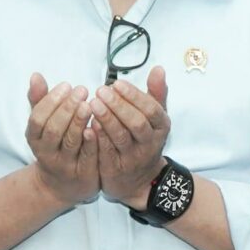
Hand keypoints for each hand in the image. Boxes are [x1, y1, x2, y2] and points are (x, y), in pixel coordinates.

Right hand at [25, 73, 99, 207]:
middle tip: (82, 90)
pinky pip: (88, 156)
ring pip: (71, 142)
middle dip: (67, 108)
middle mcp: (46, 153)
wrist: (60, 184)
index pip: (38, 119)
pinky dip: (92, 140)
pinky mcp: (83, 174)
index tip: (66, 85)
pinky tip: (98, 125)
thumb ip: (40, 100)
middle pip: (54, 130)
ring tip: (90, 104)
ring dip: (80, 122)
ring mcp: (65, 165)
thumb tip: (36, 75)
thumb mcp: (43, 125)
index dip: (51, 101)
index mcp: (34, 138)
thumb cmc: (53, 144)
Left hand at [93, 67, 172, 207]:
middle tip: (101, 91)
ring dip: (106, 119)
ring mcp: (133, 158)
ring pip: (120, 137)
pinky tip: (89, 125)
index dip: (133, 95)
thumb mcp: (155, 118)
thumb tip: (159, 68)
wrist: (140, 180)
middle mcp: (150, 143)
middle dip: (118, 106)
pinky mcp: (116, 169)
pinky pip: (106, 152)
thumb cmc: (144, 140)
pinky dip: (98, 138)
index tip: (116, 83)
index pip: (151, 109)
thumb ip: (156, 93)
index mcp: (161, 127)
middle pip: (136, 123)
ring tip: (92, 103)